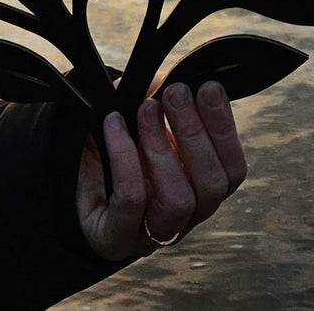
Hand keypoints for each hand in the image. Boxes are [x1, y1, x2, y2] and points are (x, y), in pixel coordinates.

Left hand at [77, 81, 246, 260]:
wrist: (80, 192)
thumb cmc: (124, 155)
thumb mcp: (147, 124)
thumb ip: (161, 100)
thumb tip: (168, 76)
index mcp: (204, 189)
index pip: (233, 169)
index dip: (225, 129)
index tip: (209, 87)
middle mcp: (188, 216)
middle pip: (211, 186)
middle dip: (195, 133)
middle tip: (176, 93)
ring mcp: (155, 232)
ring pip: (177, 200)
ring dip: (163, 147)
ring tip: (146, 109)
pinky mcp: (119, 236)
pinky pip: (131, 200)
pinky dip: (125, 157)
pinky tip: (114, 125)